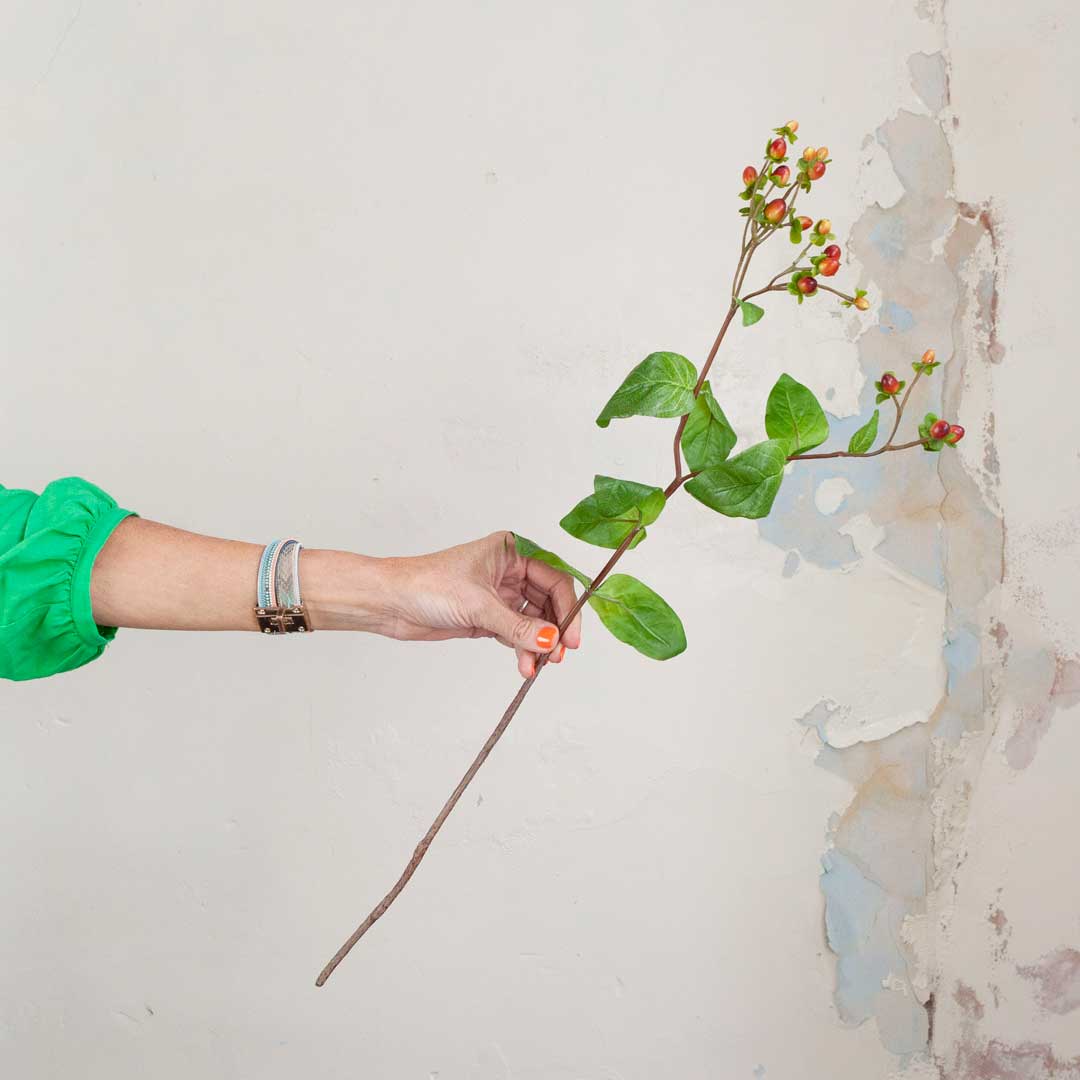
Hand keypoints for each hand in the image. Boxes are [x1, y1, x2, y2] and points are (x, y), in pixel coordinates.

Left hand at [378, 531, 582, 677]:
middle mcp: (509, 571)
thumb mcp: (478, 605)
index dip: (567, 608)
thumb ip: (518, 626)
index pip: (554, 579)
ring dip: (537, 644)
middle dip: (553, 630)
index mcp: (511, 552)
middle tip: (557, 656)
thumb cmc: (427, 585)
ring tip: (536, 666)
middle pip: (548, 602)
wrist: (391, 603)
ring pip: (532, 622)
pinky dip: (522, 650)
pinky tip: (524, 665)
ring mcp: (499, 595)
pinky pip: (516, 634)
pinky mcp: (487, 617)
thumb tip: (550, 641)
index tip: (570, 637)